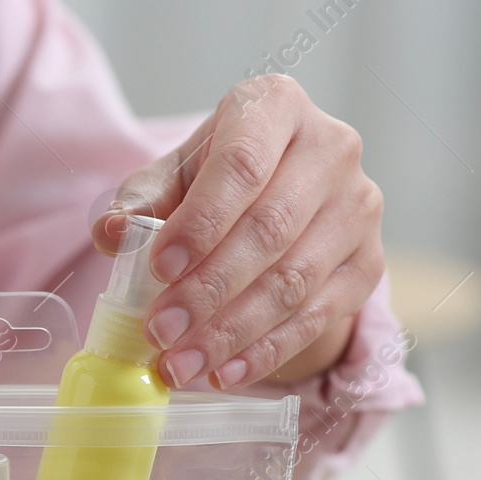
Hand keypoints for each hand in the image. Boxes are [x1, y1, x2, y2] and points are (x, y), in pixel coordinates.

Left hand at [95, 74, 383, 390]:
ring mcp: (359, 206)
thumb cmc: (213, 181)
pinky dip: (267, 351)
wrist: (276, 199)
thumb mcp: (169, 179)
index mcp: (275, 107)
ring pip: (295, 280)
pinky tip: (225, 373)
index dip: (201, 223)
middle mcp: (331, 148)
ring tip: (181, 363)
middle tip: (160, 332)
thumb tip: (111, 233)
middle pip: (269, 230)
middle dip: (208, 290)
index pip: (241, 165)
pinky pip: (318, 315)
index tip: (159, 268)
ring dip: (232, 332)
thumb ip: (138, 204)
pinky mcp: (369, 261)